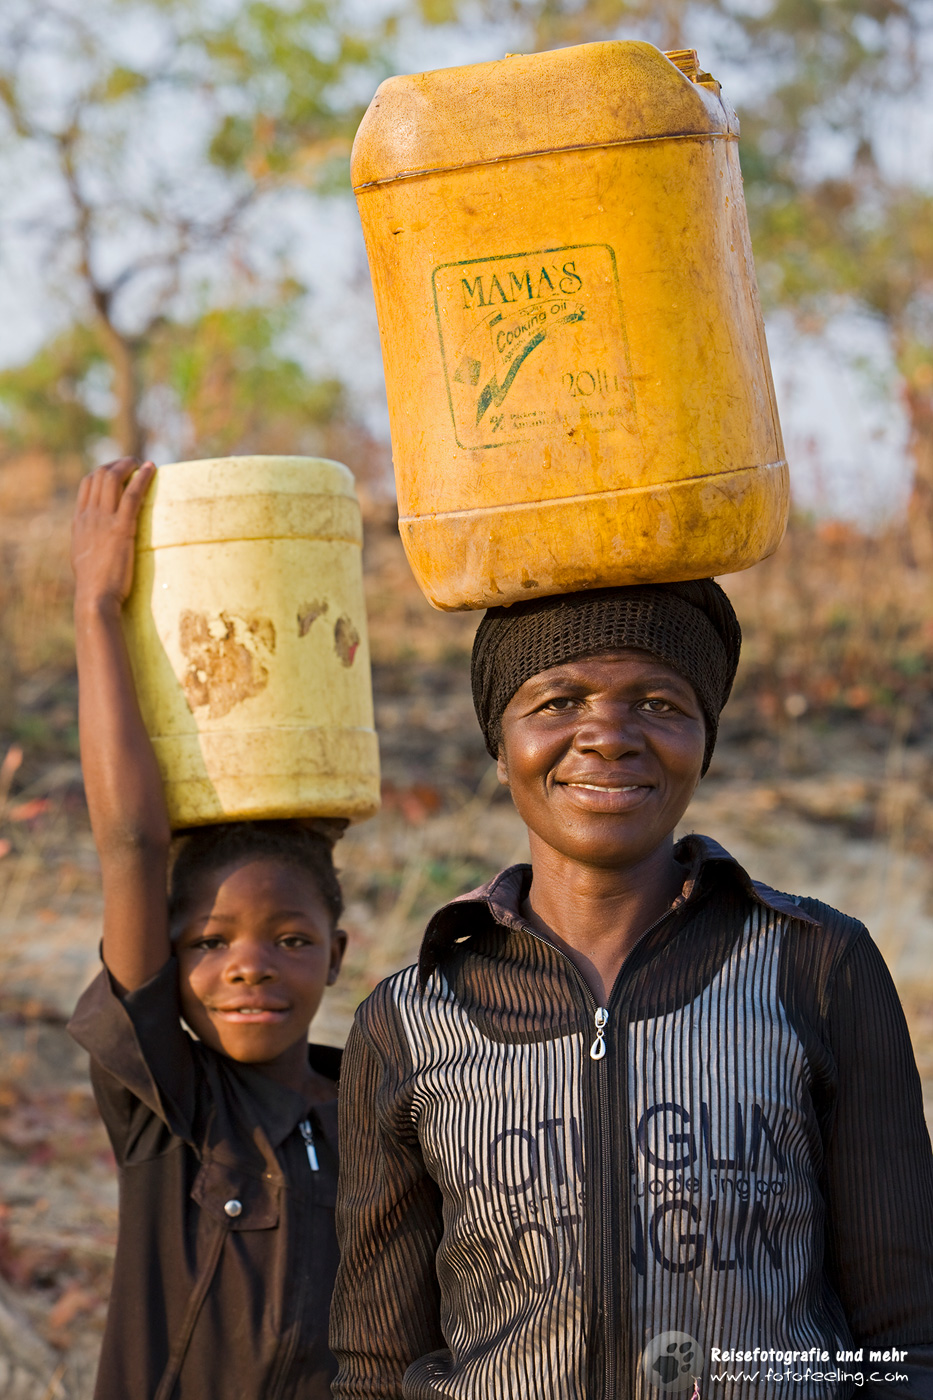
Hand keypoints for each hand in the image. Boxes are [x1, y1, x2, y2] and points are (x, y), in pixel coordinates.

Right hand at [72, 457, 155, 611]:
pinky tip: (152, 469)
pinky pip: (131, 495)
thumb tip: (98, 540)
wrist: (95, 598)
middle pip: (99, 476)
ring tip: (144, 463)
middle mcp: (88, 516)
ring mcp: (103, 521)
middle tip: (134, 464)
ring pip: (112, 479)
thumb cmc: (94, 585)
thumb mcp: (85, 557)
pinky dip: (142, 478)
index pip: (87, 484)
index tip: (119, 471)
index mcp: (79, 522)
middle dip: (117, 464)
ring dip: (129, 466)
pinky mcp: (121, 528)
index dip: (103, 472)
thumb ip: (90, 542)